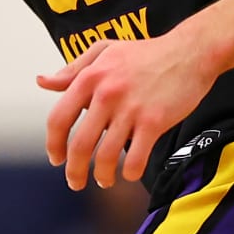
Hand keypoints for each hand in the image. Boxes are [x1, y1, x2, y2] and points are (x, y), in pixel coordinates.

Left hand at [39, 36, 215, 189]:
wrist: (190, 51)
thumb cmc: (146, 53)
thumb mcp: (104, 51)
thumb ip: (73, 69)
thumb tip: (42, 82)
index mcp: (90, 77)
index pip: (58, 119)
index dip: (53, 144)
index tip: (56, 158)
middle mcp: (106, 93)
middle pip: (79, 145)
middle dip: (74, 171)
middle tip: (76, 182)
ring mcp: (131, 108)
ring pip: (106, 156)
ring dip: (102, 176)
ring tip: (104, 180)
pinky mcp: (154, 121)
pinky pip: (136, 158)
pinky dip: (130, 172)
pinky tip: (130, 173)